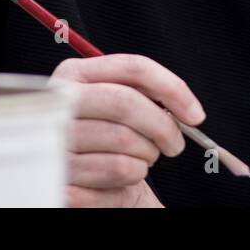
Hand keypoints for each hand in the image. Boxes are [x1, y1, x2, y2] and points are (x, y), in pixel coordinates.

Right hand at [51, 53, 205, 206]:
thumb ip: (146, 96)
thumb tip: (189, 110)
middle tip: (175, 144)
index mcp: (75, 74)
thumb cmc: (106, 140)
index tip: (195, 115)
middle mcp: (58, 102)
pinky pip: (115, 170)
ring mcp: (54, 138)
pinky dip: (131, 177)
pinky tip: (121, 179)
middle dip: (163, 127)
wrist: (77, 183)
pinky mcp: (58, 174)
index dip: (172, 88)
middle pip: (126, 102)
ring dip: (146, 156)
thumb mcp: (120, 108)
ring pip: (124, 141)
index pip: (133, 67)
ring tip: (140, 160)